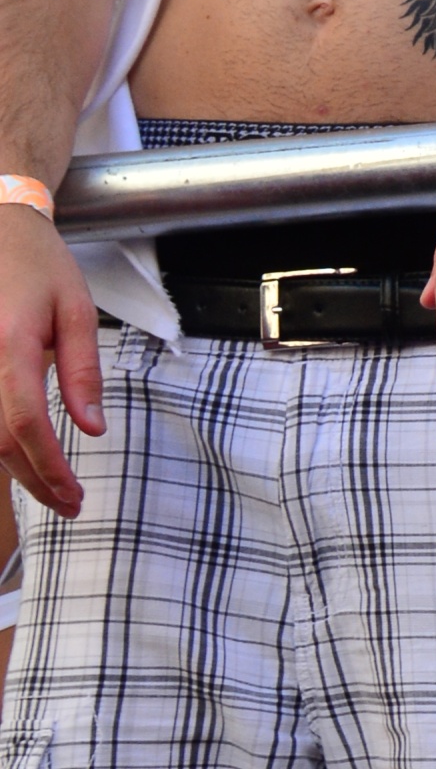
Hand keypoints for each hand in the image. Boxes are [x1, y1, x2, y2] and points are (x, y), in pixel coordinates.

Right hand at [0, 208, 102, 517]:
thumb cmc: (36, 263)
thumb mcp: (75, 310)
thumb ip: (82, 372)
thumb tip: (92, 428)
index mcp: (10, 343)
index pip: (25, 424)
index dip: (48, 467)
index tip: (73, 494)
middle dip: (33, 480)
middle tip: (68, 504)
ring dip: (12, 467)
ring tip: (49, 488)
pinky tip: (20, 455)